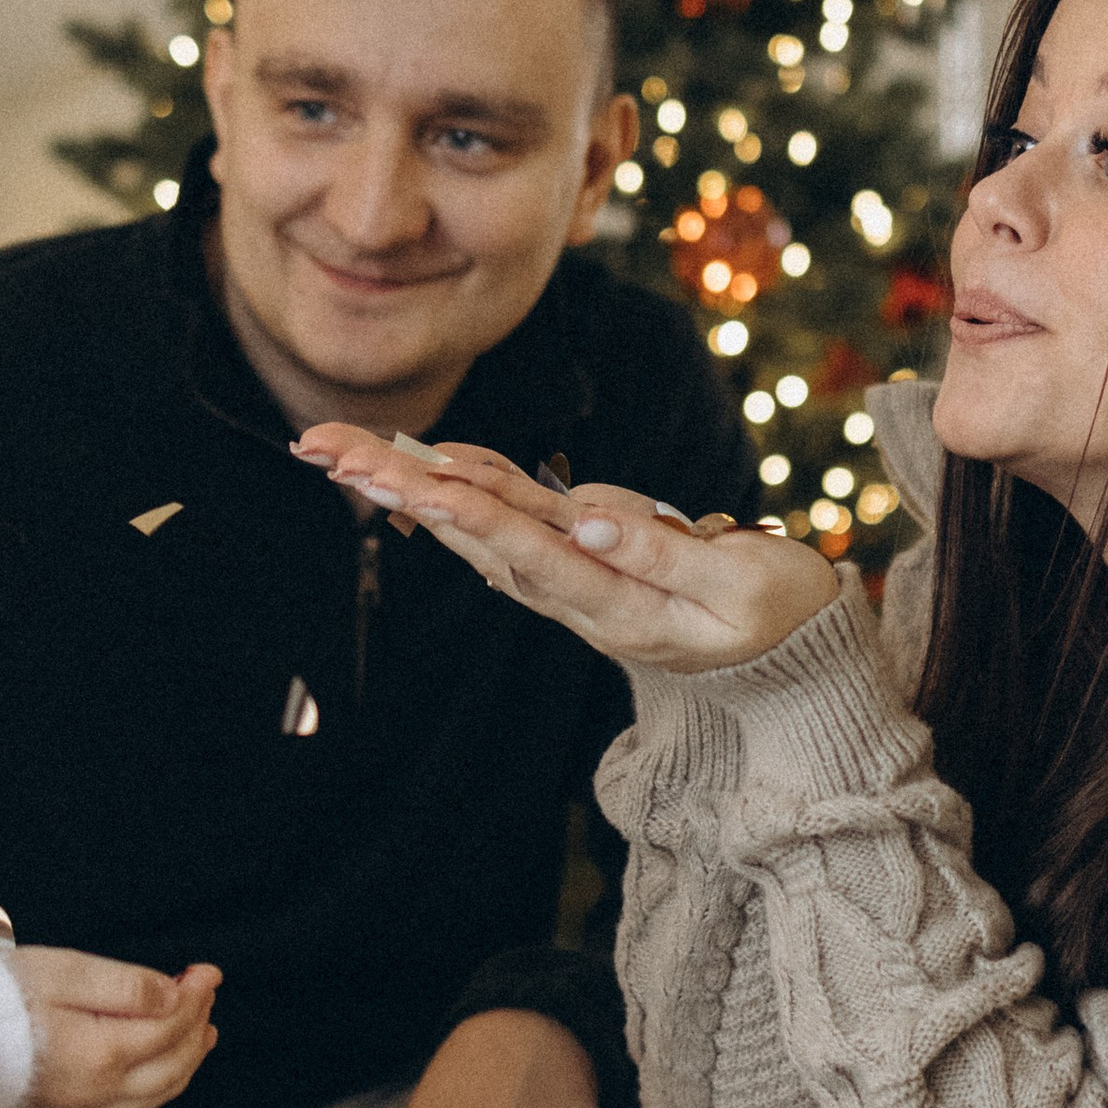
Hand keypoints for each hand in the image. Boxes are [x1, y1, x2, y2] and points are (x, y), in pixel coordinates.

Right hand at [9, 947, 220, 1107]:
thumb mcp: (60, 973)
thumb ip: (122, 986)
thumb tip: (172, 996)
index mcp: (102, 1052)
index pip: (169, 1025)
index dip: (195, 997)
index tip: (208, 970)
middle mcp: (98, 1087)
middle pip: (172, 1063)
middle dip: (197, 1026)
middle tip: (206, 991)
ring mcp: (82, 1102)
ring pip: (157, 1091)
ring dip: (187, 1060)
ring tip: (204, 1032)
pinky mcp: (66, 1106)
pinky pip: (132, 1105)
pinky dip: (161, 1084)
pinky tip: (163, 1068)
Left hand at [290, 428, 841, 675]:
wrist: (783, 658)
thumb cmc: (776, 614)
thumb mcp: (743, 585)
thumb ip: (667, 556)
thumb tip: (590, 518)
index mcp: (616, 604)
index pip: (527, 550)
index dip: (470, 510)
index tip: (413, 477)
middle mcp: (576, 596)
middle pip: (474, 535)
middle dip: (398, 489)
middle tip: (324, 449)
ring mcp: (571, 580)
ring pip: (475, 527)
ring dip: (404, 488)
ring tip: (335, 451)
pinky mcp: (576, 561)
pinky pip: (501, 522)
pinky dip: (450, 491)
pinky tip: (406, 469)